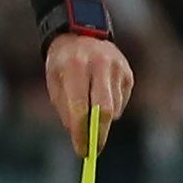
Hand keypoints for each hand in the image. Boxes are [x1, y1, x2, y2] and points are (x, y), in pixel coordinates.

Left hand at [43, 34, 135, 149]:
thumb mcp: (55, 82)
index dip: (81, 132)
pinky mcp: (128, 73)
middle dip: (98, 134)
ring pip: (113, 109)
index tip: (81, 150)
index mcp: (75, 66)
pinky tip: (100, 97)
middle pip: (103, 109)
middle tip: (93, 151)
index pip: (79, 107)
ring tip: (90, 112)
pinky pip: (121, 102)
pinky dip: (111, 108)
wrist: (81, 32)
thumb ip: (65, 109)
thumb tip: (79, 135)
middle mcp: (99, 64)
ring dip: (102, 120)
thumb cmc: (63, 62)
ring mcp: (117, 67)